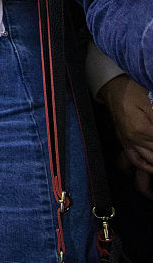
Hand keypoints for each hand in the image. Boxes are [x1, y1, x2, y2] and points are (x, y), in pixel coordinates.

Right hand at [99, 75, 152, 197]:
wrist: (113, 86)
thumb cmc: (134, 91)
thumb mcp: (152, 104)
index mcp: (143, 133)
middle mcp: (134, 141)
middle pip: (152, 162)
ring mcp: (127, 142)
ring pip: (143, 166)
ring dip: (151, 175)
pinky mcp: (124, 140)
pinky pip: (130, 161)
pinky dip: (140, 169)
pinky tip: (145, 173)